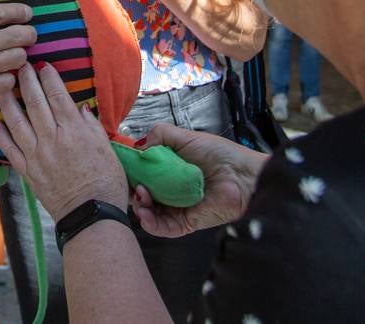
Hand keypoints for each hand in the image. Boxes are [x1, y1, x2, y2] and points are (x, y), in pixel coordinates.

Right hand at [0, 0, 35, 126]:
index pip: (1, 13)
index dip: (18, 11)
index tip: (27, 13)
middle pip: (18, 36)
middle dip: (28, 33)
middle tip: (29, 34)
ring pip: (18, 59)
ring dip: (19, 56)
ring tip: (16, 55)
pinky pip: (7, 83)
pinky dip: (9, 80)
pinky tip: (3, 77)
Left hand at [0, 64, 127, 221]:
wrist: (91, 215)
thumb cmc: (106, 182)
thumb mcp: (106, 148)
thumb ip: (91, 126)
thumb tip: (80, 108)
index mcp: (74, 130)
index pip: (57, 95)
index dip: (49, 78)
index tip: (43, 65)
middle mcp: (52, 138)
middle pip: (35, 103)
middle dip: (26, 81)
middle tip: (20, 66)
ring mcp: (37, 155)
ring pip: (17, 122)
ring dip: (8, 103)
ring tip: (2, 88)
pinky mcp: (28, 172)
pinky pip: (10, 150)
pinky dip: (2, 136)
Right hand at [130, 123, 268, 237]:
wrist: (241, 174)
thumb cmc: (217, 153)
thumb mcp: (184, 137)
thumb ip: (159, 135)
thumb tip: (138, 148)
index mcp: (170, 170)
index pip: (144, 174)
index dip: (131, 172)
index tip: (122, 169)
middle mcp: (171, 189)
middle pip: (143, 194)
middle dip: (133, 190)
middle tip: (133, 184)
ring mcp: (177, 207)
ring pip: (150, 213)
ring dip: (140, 206)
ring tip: (141, 195)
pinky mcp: (185, 223)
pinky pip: (163, 228)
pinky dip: (150, 224)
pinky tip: (145, 214)